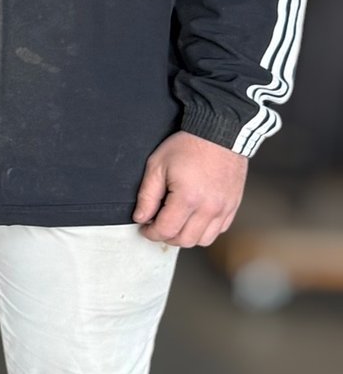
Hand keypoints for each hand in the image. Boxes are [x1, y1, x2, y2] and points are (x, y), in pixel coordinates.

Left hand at [132, 131, 246, 246]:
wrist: (220, 133)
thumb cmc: (188, 146)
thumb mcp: (157, 165)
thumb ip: (147, 195)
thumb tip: (141, 217)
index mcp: (188, 198)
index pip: (166, 231)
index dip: (150, 232)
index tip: (145, 226)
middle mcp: (209, 208)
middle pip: (184, 240)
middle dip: (166, 236)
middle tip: (157, 224)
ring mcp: (224, 208)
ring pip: (203, 240)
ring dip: (186, 236)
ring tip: (176, 222)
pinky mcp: (233, 205)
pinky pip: (219, 230)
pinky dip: (204, 230)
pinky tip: (194, 217)